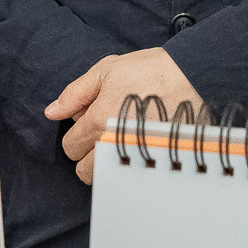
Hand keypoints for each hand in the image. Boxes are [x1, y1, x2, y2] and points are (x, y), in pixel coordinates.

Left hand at [45, 47, 199, 184]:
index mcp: (98, 120)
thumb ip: (75, 93)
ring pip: (107, 179)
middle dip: (87, 155)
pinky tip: (138, 149)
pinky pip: (132, 176)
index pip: (70, 146)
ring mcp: (136, 154)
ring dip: (106, 166)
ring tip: (119, 143)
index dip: (76, 134)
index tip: (90, 122)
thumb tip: (53, 112)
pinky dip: (130, 167)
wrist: (194, 74)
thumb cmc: (151, 69)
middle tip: (102, 135)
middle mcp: (114, 142)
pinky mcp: (156, 160)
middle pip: (84, 171)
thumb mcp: (107, 70)